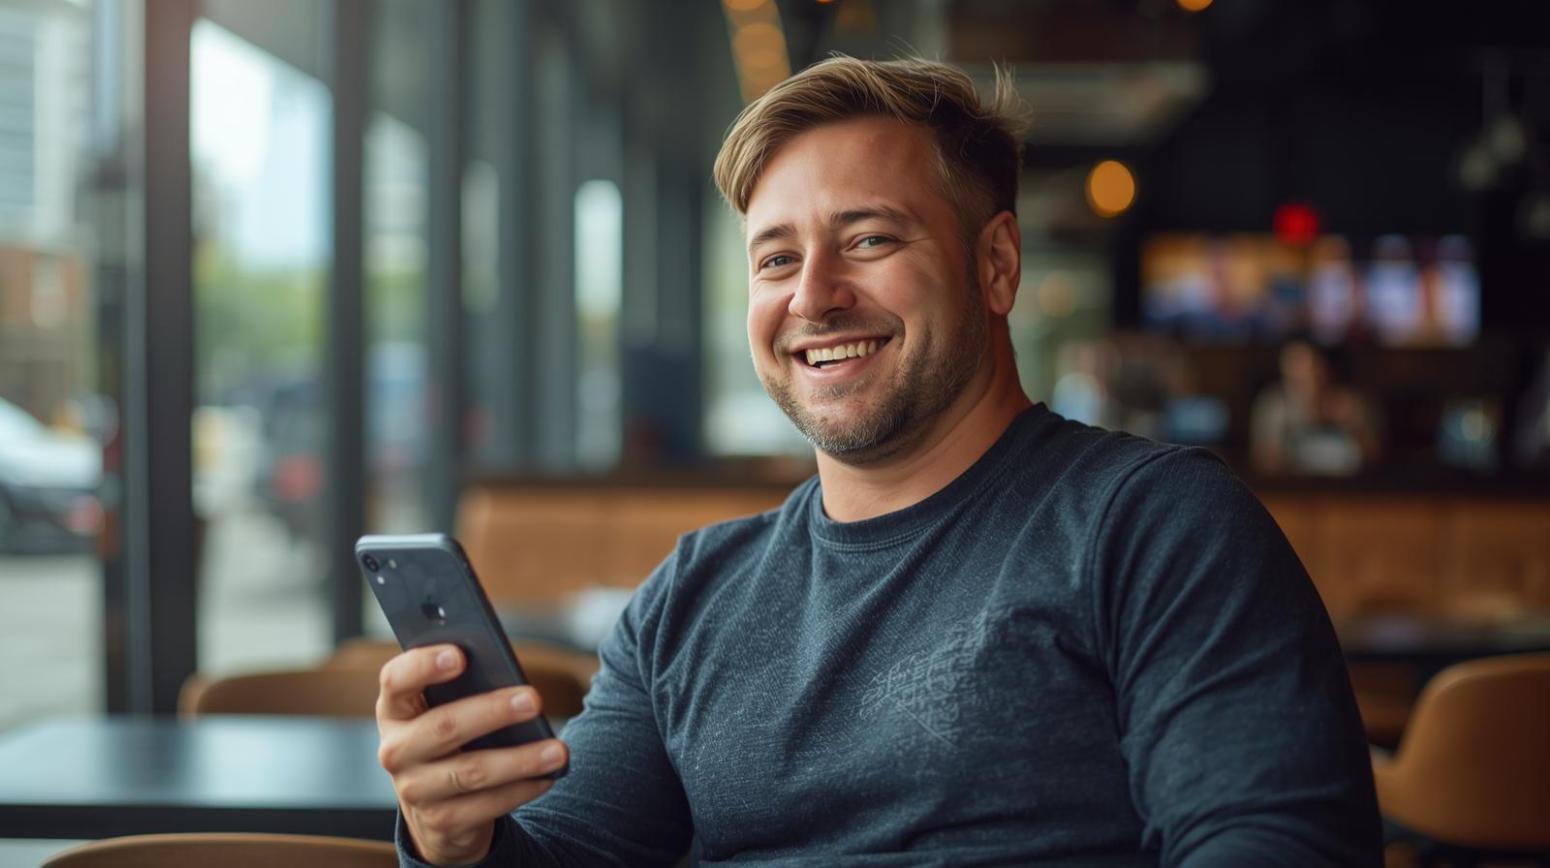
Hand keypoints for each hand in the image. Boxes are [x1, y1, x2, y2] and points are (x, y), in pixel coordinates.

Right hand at [376, 645, 569, 865]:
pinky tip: (547, 776)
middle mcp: (396, 750)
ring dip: (520, 760)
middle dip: (492, 712)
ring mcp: (414, 790)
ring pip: (472, 772)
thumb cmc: (449, 736)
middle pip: (444, 727)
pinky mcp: (439, 822)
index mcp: (395, 710)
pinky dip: (521, 790)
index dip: (423, 666)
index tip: (460, 655)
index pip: (396, 680)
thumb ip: (464, 686)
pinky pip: (486, 806)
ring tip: (558, 750)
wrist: (435, 805)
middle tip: (533, 699)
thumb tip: (508, 676)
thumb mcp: (446, 708)